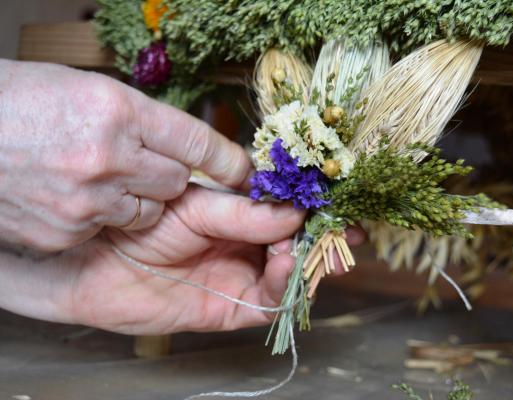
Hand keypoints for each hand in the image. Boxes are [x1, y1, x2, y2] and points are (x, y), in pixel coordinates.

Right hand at [0, 59, 249, 251]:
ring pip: (148, 209)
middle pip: (177, 182)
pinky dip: (101, 215)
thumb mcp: (88, 93)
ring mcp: (86, 198)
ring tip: (98, 177)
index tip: (245, 173)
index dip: (227, 160)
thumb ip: (140, 121)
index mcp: (117, 110)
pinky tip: (72, 195)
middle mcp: (107, 156)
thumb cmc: (21, 102)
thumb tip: (184, 146)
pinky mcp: (67, 230)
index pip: (195, 142)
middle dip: (168, 177)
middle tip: (141, 165)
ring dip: (135, 198)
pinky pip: (109, 226)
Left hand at [0, 187, 364, 333]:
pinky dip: (283, 285)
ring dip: (308, 262)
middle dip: (324, 240)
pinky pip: (269, 302)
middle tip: (348, 231)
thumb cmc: (140, 224)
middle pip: (299, 246)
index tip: (338, 201)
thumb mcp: (196, 207)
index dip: (316, 208)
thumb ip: (244, 213)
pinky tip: (284, 260)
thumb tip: (295, 213)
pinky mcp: (231, 308)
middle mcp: (246, 246)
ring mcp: (241, 277)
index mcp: (240, 215)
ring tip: (311, 243)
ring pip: (291, 276)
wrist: (96, 265)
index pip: (289, 212)